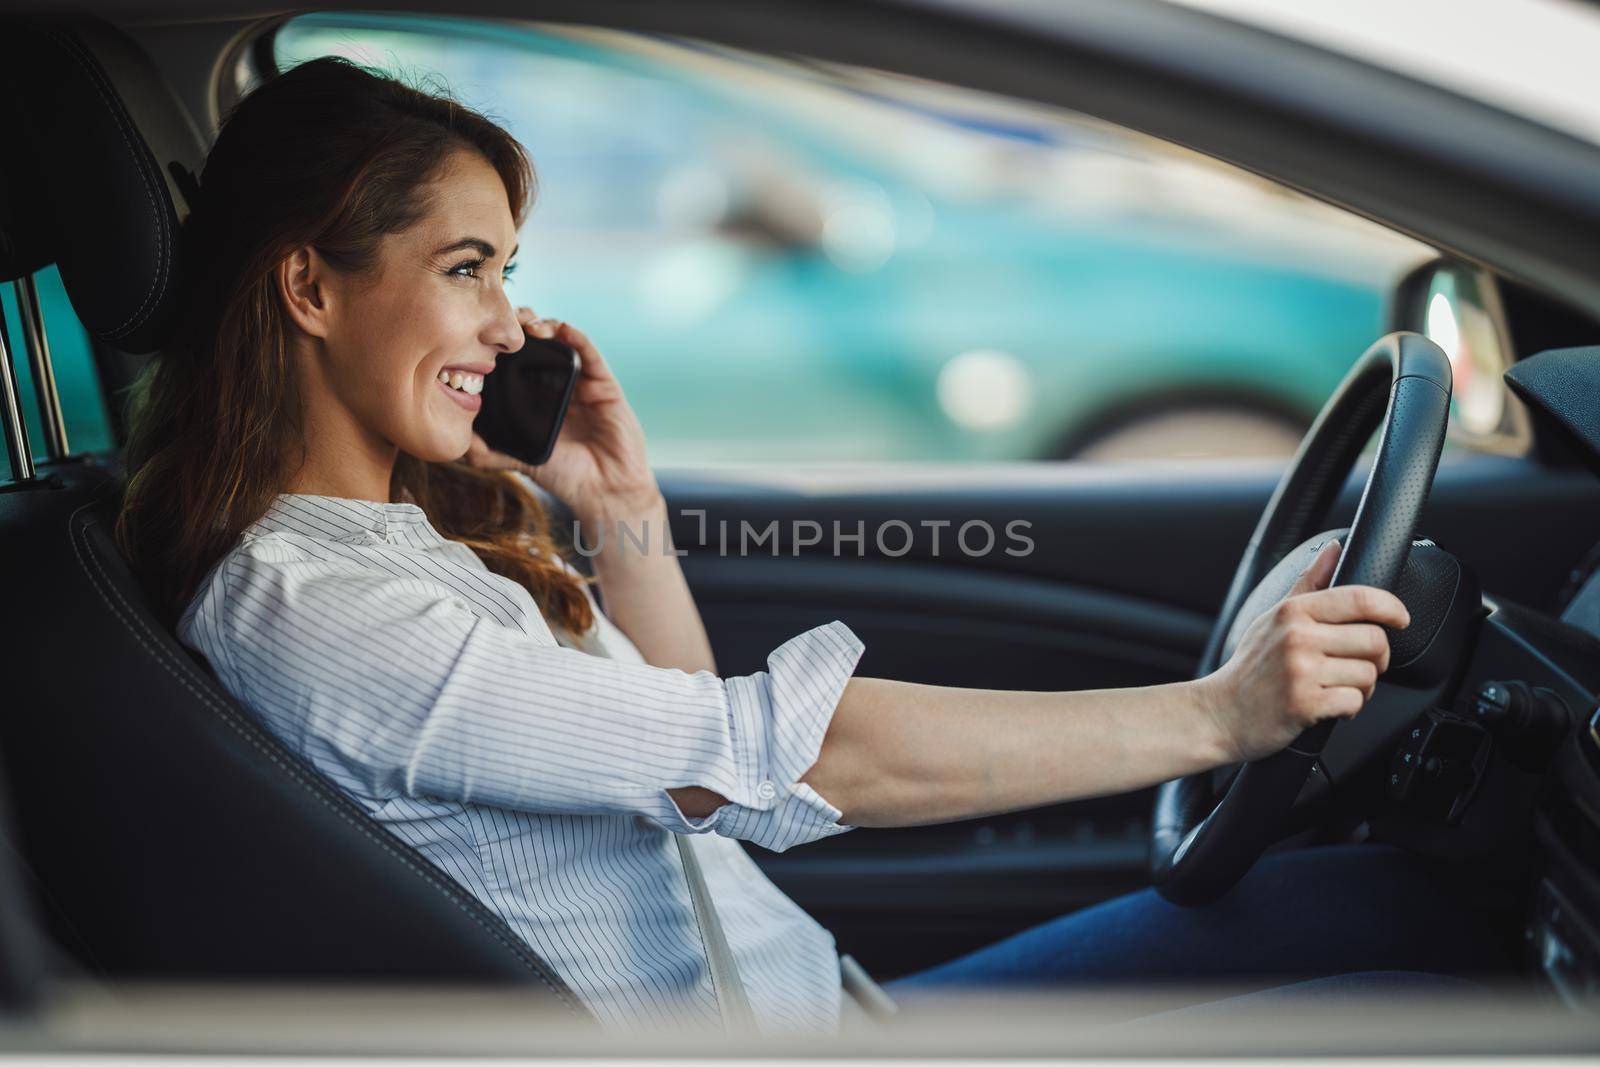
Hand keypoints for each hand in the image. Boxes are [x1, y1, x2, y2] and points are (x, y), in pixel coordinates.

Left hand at [464, 309, 660, 523]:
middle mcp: (557, 385)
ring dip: (542, 324)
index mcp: (536, 399)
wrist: (604, 491)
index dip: (498, 344)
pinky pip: (588, 352)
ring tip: (526, 325)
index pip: (514, 361)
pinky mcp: (603, 384)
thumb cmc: (565, 476)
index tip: (478, 335)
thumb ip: (488, 453)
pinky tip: (558, 330)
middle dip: (517, 325)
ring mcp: (581, 382)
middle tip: (499, 323)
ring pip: (561, 340)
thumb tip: (454, 442)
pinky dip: (573, 336)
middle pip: (535, 344)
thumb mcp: (518, 462)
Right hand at [1195, 539, 1411, 763]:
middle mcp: (1297, 638)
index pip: (1359, 599)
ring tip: (1338, 687)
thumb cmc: (1251, 668)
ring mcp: (1300, 672)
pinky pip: (1354, 702)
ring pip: (1368, 675)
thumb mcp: (1273, 618)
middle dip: (1378, 658)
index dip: (1391, 607)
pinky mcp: (1305, 705)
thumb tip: (1335, 547)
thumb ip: (1309, 583)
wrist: (1220, 714)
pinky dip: (1349, 708)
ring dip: (1363, 687)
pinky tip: (1330, 706)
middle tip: (1361, 665)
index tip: (1400, 618)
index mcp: (1292, 612)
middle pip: (1374, 640)